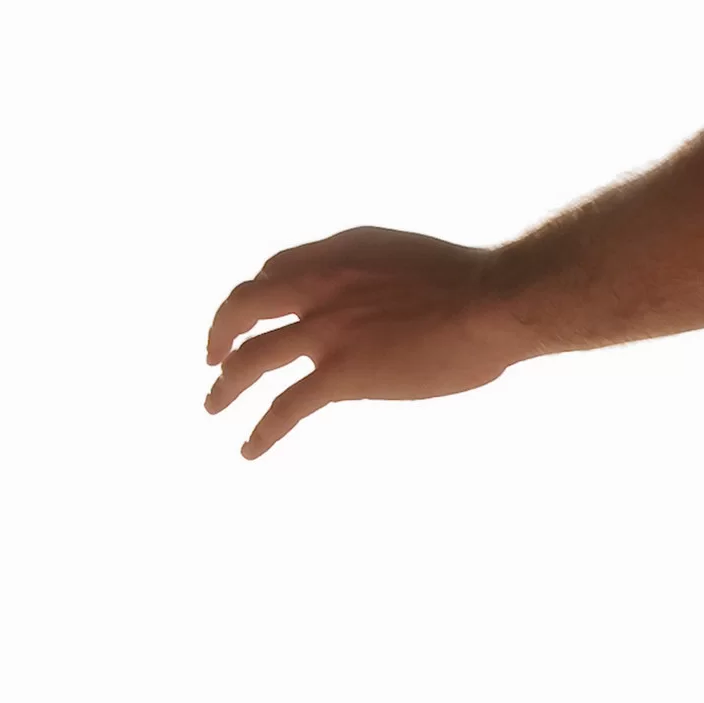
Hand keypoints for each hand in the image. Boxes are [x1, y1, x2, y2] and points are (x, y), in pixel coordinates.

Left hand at [203, 229, 524, 458]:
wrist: (491, 303)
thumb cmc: (471, 284)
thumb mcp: (405, 260)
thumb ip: (374, 278)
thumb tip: (372, 306)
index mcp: (337, 253)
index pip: (276, 268)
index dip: (260, 292)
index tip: (258, 315)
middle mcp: (319, 285)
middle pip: (243, 304)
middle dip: (221, 330)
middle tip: (212, 354)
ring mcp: (326, 331)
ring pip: (250, 359)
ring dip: (224, 385)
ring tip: (212, 406)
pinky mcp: (340, 375)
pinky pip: (285, 408)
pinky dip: (261, 432)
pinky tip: (249, 449)